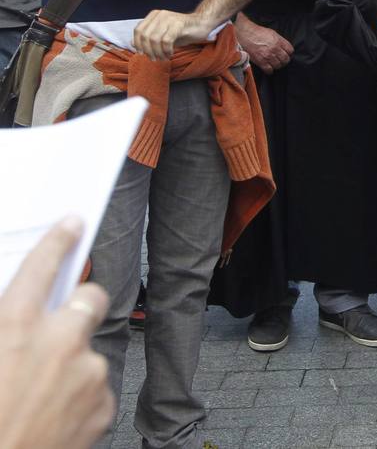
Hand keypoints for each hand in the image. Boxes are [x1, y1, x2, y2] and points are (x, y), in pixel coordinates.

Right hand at [0, 218, 114, 448]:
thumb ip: (4, 324)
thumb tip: (18, 307)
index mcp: (15, 326)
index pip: (42, 267)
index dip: (57, 242)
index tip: (72, 223)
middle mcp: (59, 342)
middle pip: (91, 298)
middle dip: (79, 305)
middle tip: (59, 324)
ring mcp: (87, 373)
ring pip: (89, 350)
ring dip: (70, 363)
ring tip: (37, 395)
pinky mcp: (103, 404)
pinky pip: (95, 388)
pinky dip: (78, 398)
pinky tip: (50, 416)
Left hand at [133, 10, 216, 60]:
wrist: (202, 24)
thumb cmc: (182, 31)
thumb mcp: (162, 35)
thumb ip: (148, 38)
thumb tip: (132, 44)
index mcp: (153, 15)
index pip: (138, 30)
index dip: (138, 44)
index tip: (143, 54)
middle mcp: (160, 15)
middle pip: (145, 36)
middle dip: (148, 51)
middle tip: (154, 59)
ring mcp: (169, 18)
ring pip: (154, 39)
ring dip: (158, 52)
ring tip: (163, 58)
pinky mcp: (179, 24)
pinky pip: (166, 41)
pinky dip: (166, 50)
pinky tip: (170, 54)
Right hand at [234, 14, 293, 72]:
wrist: (245, 34)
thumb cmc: (257, 32)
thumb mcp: (272, 33)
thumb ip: (280, 41)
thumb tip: (284, 47)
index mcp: (278, 41)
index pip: (290, 51)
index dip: (288, 53)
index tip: (286, 54)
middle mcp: (275, 49)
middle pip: (286, 60)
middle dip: (284, 60)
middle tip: (280, 60)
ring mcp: (268, 56)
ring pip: (278, 66)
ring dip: (277, 65)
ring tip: (273, 63)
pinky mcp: (260, 61)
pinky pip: (269, 70)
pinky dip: (269, 70)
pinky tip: (268, 67)